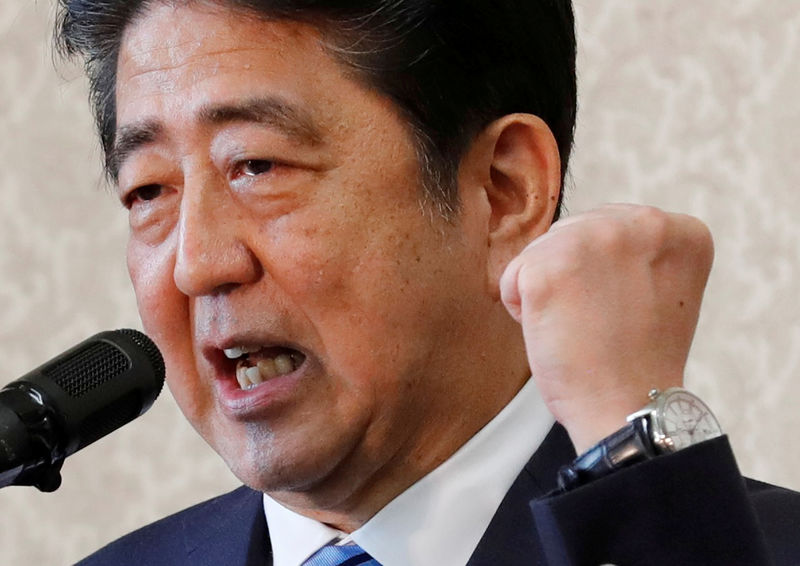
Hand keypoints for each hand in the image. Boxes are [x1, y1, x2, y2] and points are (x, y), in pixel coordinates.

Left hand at [500, 204, 713, 452]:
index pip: (611, 225)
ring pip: (542, 250)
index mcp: (678, 231)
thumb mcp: (660, 286)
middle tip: (599, 320)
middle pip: (573, 231)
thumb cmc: (638, 358)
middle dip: (572, 275)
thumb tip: (581, 231)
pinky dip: (521, 306)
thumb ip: (634, 251)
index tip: (624, 305)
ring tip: (580, 326)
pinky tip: (554, 331)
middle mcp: (640, 224)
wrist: (627, 408)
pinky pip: (514, 275)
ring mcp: (593, 241)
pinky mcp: (548, 266)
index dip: (604, 270)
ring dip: (547, 289)